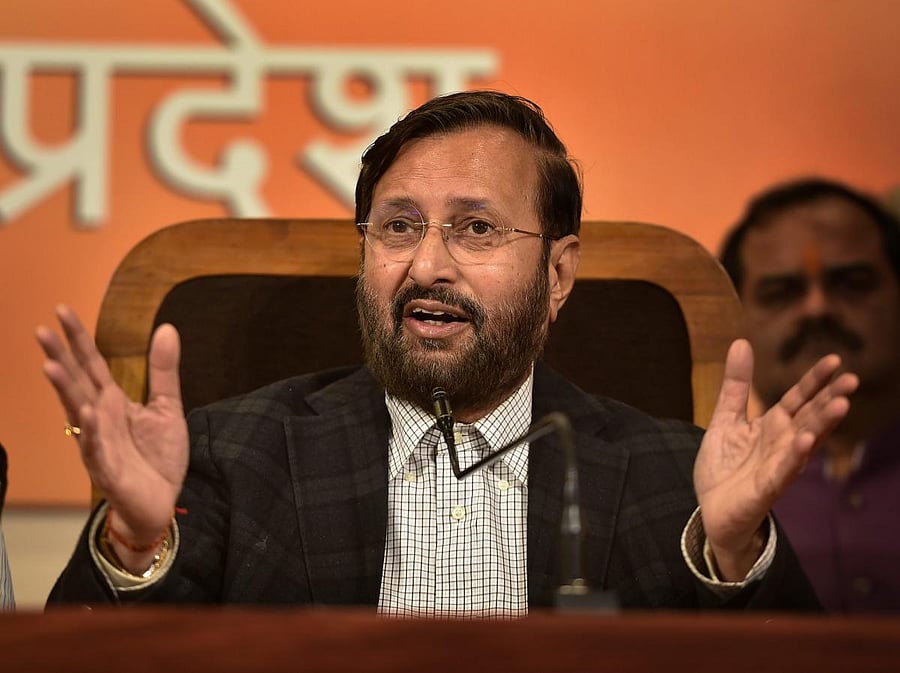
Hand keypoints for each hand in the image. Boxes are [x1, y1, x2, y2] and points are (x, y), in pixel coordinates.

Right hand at [36, 305, 188, 568]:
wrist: (161, 502)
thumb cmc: (157, 456)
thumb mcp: (167, 407)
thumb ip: (164, 370)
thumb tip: (167, 328)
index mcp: (113, 401)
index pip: (91, 364)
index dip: (78, 338)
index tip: (61, 310)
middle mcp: (99, 418)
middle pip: (77, 383)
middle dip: (59, 358)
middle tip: (41, 330)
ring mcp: (99, 442)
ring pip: (78, 413)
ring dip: (65, 391)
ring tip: (51, 366)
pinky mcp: (108, 468)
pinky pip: (97, 448)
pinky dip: (92, 431)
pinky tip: (87, 413)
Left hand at [694, 339, 857, 579]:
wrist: (710, 509)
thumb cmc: (725, 466)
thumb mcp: (726, 418)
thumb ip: (736, 385)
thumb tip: (741, 343)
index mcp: (773, 426)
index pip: (799, 398)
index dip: (814, 380)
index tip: (834, 360)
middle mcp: (782, 444)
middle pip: (810, 417)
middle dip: (829, 399)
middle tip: (852, 380)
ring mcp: (778, 466)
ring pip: (805, 443)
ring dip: (822, 425)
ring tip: (840, 406)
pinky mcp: (766, 488)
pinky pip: (784, 471)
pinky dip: (795, 457)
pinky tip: (806, 442)